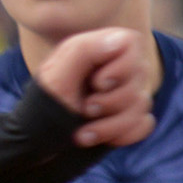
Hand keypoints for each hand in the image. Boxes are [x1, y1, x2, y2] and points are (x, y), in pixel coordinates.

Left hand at [34, 28, 155, 147]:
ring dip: (109, 126)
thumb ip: (84, 51)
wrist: (38, 142)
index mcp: (98, 50)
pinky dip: (120, 136)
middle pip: (140, 77)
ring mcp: (126, 93)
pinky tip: (96, 137)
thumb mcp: (56, 76)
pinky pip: (144, 124)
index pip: (131, 43)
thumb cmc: (45, 105)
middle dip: (111, 101)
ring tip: (82, 133)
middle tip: (85, 109)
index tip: (96, 82)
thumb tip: (120, 40)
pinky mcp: (130, 117)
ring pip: (142, 105)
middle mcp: (116, 69)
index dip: (121, 66)